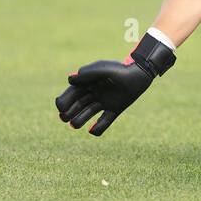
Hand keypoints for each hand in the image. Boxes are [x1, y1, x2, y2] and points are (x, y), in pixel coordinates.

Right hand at [54, 31, 176, 134]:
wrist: (140, 75)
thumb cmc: (120, 70)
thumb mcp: (103, 69)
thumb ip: (88, 74)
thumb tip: (69, 80)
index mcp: (88, 83)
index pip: (71, 93)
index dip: (64, 100)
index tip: (60, 107)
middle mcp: (94, 93)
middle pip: (77, 105)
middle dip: (68, 112)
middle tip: (64, 118)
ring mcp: (104, 102)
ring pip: (88, 113)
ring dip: (79, 120)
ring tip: (74, 125)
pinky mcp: (114, 110)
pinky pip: (104, 121)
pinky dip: (98, 128)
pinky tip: (92, 130)